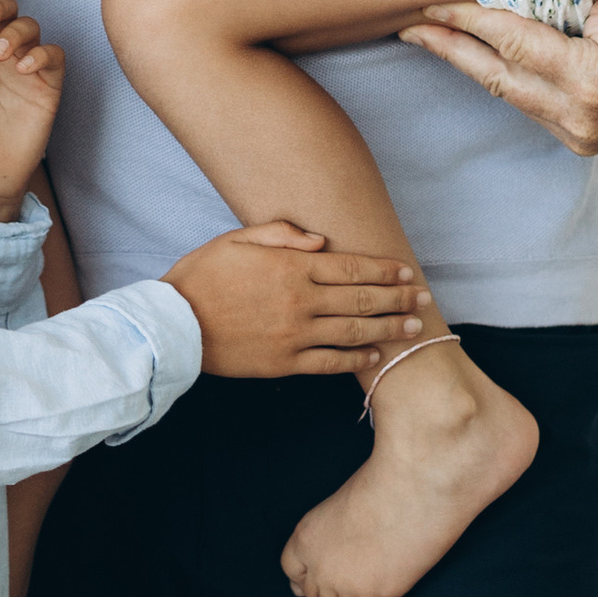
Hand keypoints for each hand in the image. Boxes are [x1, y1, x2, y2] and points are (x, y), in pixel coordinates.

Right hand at [165, 223, 422, 376]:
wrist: (175, 325)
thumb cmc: (203, 276)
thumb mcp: (237, 239)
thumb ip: (281, 233)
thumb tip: (320, 241)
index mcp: (292, 267)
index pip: (353, 267)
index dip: (385, 269)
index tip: (407, 271)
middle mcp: (301, 301)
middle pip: (363, 299)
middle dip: (397, 298)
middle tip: (423, 298)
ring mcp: (296, 335)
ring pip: (355, 332)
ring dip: (389, 329)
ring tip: (413, 329)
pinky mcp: (285, 362)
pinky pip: (331, 362)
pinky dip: (357, 359)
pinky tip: (375, 356)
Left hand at [400, 0, 597, 157]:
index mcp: (590, 80)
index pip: (509, 42)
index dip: (465, 20)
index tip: (427, 2)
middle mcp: (581, 118)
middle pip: (495, 78)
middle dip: (448, 51)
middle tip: (407, 27)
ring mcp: (582, 136)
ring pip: (510, 95)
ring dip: (472, 67)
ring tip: (434, 40)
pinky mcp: (585, 141)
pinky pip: (531, 106)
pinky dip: (505, 81)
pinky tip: (482, 59)